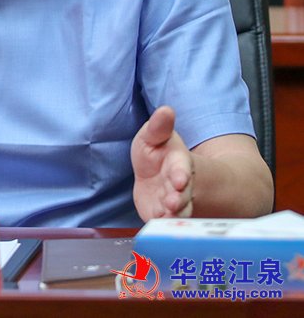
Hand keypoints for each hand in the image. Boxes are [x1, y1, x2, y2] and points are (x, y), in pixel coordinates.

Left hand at [131, 105, 193, 220]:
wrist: (159, 177)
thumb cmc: (158, 153)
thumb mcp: (154, 136)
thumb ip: (159, 126)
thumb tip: (166, 109)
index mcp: (178, 163)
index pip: (182, 168)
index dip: (181, 174)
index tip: (179, 179)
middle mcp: (179, 186)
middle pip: (182, 194)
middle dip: (178, 199)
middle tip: (173, 203)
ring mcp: (172, 204)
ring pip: (176, 213)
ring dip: (171, 216)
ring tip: (164, 217)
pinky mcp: (160, 216)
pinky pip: (163, 225)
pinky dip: (160, 228)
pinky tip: (155, 228)